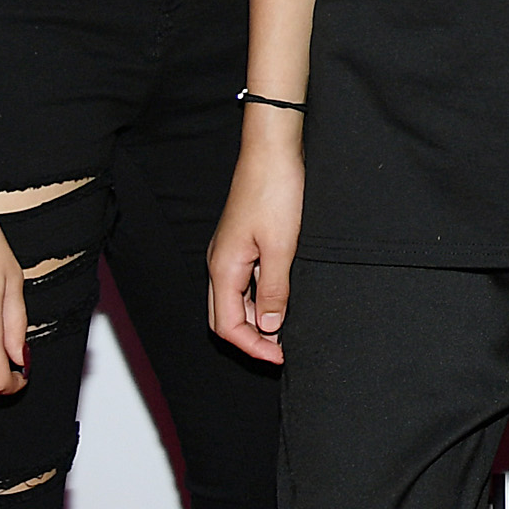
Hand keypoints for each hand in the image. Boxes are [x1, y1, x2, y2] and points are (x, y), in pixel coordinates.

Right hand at [206, 124, 304, 363]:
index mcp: (223, 268)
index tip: (280, 357)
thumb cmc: (275, 190)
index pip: (227, 326)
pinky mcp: (243, 242)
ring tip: (287, 327)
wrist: (272, 150)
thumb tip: (268, 327)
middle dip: (251, 339)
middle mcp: (220, 264)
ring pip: (235, 300)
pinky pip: (245, 281)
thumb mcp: (283, 246)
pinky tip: (283, 296)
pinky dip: (261, 296)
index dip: (252, 347)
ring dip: (257, 318)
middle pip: (225, 317)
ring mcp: (229, 253)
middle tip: (283, 350)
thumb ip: (274, 290)